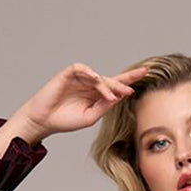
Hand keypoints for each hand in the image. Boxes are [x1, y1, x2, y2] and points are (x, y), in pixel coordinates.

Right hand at [19, 63, 147, 140]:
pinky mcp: (68, 74)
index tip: (145, 74)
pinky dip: (89, 73)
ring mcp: (80, 78)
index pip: (116, 85)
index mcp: (97, 95)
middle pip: (111, 79)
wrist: (45, 120)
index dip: (130, 80)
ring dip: (106, 85)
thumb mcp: (90, 117)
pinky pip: (81, 69)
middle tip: (136, 83)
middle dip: (123, 81)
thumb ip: (104, 107)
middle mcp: (90, 84)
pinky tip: (95, 79)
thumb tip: (119, 97)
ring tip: (111, 96)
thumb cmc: (66, 120)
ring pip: (98, 76)